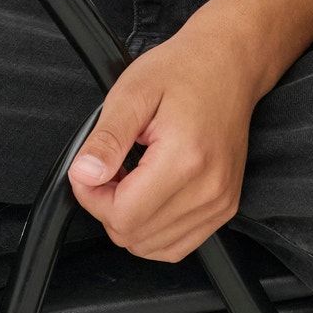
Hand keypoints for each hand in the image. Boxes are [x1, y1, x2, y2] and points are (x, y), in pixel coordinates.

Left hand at [66, 11, 260, 262]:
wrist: (229, 64)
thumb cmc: (184, 70)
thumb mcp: (134, 92)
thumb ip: (107, 139)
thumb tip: (83, 175)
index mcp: (185, 160)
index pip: (122, 216)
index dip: (91, 197)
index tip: (87, 170)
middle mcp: (209, 189)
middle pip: (135, 237)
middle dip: (108, 207)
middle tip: (108, 168)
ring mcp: (221, 203)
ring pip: (154, 247)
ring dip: (130, 220)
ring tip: (129, 178)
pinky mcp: (225, 208)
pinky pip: (178, 245)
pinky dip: (153, 229)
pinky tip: (147, 194)